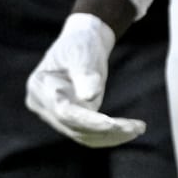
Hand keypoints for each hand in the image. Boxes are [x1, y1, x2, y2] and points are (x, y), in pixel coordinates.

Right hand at [25, 12, 144, 147]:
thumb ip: (84, 74)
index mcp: (40, 86)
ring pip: (83, 136)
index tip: (113, 124)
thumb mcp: (82, 54)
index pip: (63, 111)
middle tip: (136, 127)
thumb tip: (88, 97)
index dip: (87, 120)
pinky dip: (109, 135)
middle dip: (105, 130)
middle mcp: (43, 105)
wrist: (84, 42)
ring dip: (111, 136)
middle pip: (74, 127)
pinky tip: (130, 129)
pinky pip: (90, 135)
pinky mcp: (70, 121)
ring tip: (138, 128)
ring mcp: (55, 115)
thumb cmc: (81, 44)